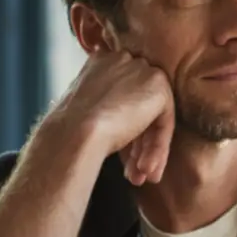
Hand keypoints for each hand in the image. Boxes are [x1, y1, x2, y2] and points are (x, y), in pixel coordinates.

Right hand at [44, 48, 174, 185]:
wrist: (75, 132)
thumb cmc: (71, 131)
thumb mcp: (87, 111)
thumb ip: (109, 108)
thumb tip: (129, 131)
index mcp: (102, 62)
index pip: (122, 98)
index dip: (125, 131)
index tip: (123, 159)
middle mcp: (123, 59)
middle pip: (140, 107)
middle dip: (137, 145)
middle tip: (134, 173)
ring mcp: (142, 71)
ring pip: (152, 118)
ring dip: (147, 152)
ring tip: (140, 178)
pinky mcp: (158, 87)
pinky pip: (164, 122)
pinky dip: (157, 148)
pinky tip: (146, 170)